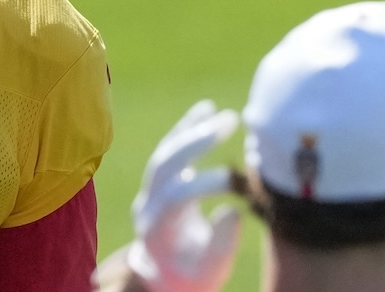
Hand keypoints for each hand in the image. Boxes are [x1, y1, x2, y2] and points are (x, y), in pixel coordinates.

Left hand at [125, 100, 241, 291]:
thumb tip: (233, 210)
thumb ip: (220, 244)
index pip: (177, 195)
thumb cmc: (192, 276)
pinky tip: (206, 110)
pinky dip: (186, 129)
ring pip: (164, 153)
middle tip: (229, 121)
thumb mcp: (210, 270)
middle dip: (194, 141)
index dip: (207, 183)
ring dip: (189, 129)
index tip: (238, 181)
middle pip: (164, 165)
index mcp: (157, 229)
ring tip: (216, 111)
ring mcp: (149, 190)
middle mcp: (147, 205)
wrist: (164, 279)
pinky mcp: (159, 181)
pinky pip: (169, 150)